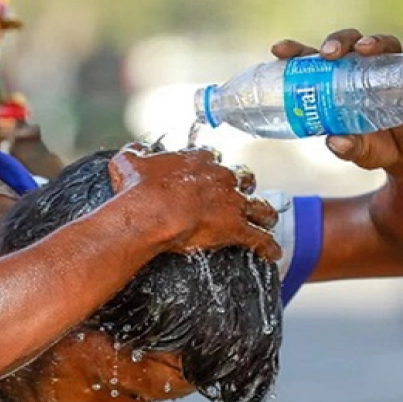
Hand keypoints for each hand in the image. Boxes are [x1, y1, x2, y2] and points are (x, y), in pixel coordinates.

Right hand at [107, 142, 280, 260]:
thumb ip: (134, 152)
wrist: (149, 214)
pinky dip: (268, 246)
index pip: (213, 158)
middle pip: (243, 178)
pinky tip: (273, 253)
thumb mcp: (129, 162)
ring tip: (268, 219)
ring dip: (264, 213)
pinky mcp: (236, 227)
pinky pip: (259, 238)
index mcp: (199, 160)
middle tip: (240, 194)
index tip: (208, 174)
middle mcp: (221, 177)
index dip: (212, 167)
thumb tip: (135, 149)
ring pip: (259, 206)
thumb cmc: (139, 189)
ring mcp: (232, 203)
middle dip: (244, 185)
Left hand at [271, 28, 402, 172]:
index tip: (279, 51)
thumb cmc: (376, 147)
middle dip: (336, 44)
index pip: (313, 60)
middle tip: (329, 55)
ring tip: (365, 49)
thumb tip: (335, 141)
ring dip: (372, 42)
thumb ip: (347, 148)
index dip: (296, 52)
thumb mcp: (359, 152)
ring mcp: (389, 70)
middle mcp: (361, 70)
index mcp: (336, 83)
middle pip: (346, 45)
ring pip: (380, 45)